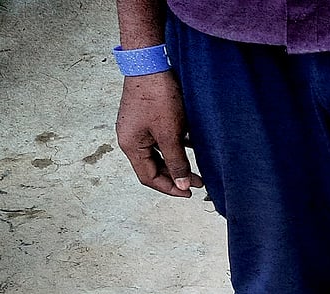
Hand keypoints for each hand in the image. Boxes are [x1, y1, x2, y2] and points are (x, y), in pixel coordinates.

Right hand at [115, 71, 202, 196]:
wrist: (151, 64)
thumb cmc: (157, 97)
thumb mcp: (170, 134)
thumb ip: (176, 162)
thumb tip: (182, 185)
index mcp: (131, 146)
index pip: (148, 177)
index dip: (169, 188)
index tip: (189, 193)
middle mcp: (131, 138)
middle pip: (153, 167)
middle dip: (176, 177)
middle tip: (199, 183)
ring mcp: (138, 127)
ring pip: (159, 153)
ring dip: (178, 162)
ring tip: (198, 170)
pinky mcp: (147, 117)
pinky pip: (162, 139)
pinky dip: (177, 146)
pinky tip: (193, 147)